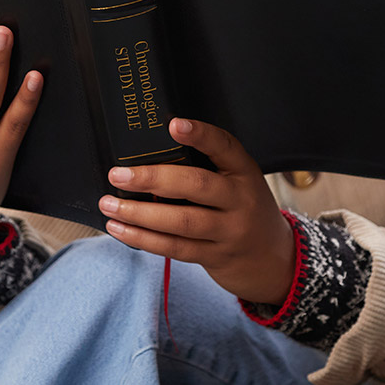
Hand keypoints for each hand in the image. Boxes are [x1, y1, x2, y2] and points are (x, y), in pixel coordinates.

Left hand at [98, 118, 294, 303]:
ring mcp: (228, 231)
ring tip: (109, 204)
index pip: (224, 146)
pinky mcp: (213, 257)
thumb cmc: (244, 208)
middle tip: (118, 174)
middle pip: (196, 185)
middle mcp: (239, 200)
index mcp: (244, 171)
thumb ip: (208, 166)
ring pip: (180, 222)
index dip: (200, 134)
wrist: (276, 261)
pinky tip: (119, 228)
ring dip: (139, 213)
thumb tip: (152, 149)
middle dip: (153, 178)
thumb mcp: (238, 181)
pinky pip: (174, 248)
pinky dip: (142, 238)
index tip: (174, 124)